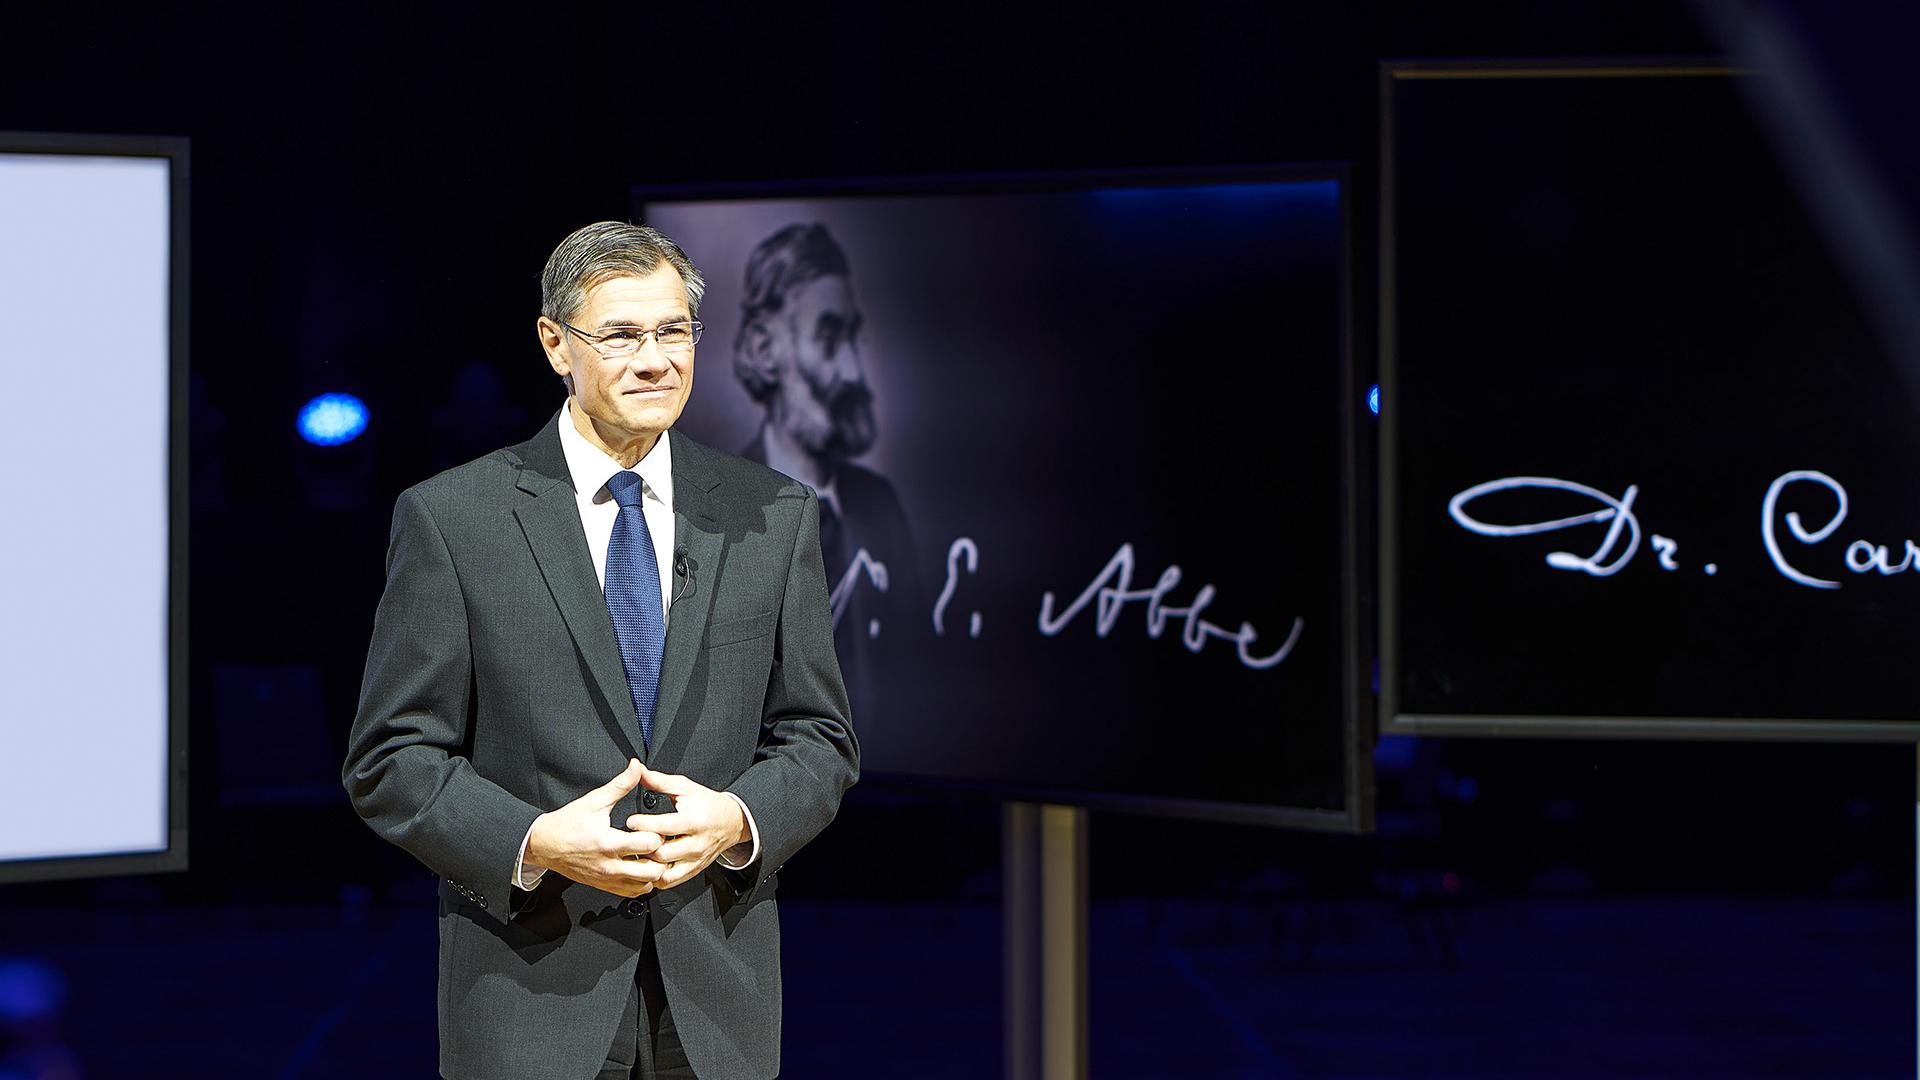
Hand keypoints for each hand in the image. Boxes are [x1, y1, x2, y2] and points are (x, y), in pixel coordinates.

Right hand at [525, 760, 666, 897]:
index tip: (655, 827)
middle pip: (651, 870)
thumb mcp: (594, 800)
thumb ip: (620, 785)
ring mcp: (607, 878)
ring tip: (651, 856)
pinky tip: (640, 867)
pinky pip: (632, 892)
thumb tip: (636, 768)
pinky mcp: (605, 886)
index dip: (658, 834)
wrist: (544, 844)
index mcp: (608, 842)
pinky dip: (642, 882)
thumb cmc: (567, 824)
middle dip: (660, 857)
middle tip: (658, 844)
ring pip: (645, 885)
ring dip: (653, 871)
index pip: (648, 844)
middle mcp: (609, 865)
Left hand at [624, 766, 747, 889]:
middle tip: (630, 841)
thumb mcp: (685, 788)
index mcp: (694, 821)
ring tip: (638, 856)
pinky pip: (670, 881)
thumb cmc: (707, 804)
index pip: (664, 826)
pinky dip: (656, 877)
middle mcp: (696, 843)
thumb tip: (638, 771)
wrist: (732, 822)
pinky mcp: (693, 871)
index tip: (631, 821)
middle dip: (643, 848)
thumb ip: (659, 781)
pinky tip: (648, 867)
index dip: (643, 824)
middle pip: (662, 853)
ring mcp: (695, 860)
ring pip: (664, 872)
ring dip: (648, 866)